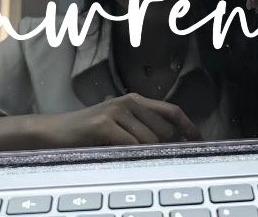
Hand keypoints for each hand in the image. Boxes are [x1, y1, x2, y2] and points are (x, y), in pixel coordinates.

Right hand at [37, 93, 201, 146]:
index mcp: (136, 100)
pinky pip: (130, 145)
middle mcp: (129, 102)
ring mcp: (117, 111)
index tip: (201, 141)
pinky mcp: (104, 123)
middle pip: (164, 129)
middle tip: (154, 158)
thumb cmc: (90, 133)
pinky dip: (130, 154)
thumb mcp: (120, 126)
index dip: (189, 127)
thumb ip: (142, 128)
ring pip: (149, 140)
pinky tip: (119, 155)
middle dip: (164, 147)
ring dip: (144, 154)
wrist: (56, 131)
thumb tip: (171, 143)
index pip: (172, 111)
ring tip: (128, 156)